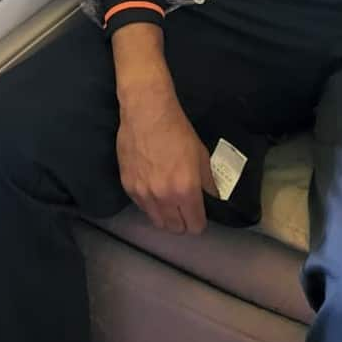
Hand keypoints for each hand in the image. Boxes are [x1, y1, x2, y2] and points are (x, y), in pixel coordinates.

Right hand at [116, 86, 216, 234]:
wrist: (147, 112)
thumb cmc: (178, 130)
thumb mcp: (201, 154)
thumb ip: (208, 181)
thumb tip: (213, 197)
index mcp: (186, 190)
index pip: (195, 225)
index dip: (199, 222)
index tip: (199, 215)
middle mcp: (164, 197)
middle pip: (175, 228)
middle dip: (183, 222)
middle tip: (184, 209)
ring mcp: (143, 193)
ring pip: (157, 221)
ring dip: (165, 216)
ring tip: (168, 201)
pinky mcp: (127, 186)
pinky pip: (141, 206)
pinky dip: (149, 204)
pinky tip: (152, 188)